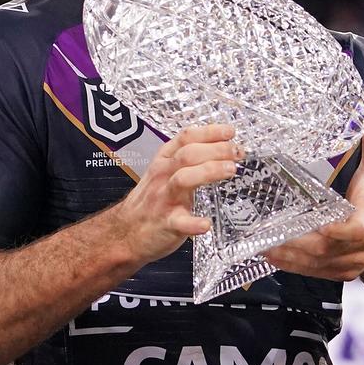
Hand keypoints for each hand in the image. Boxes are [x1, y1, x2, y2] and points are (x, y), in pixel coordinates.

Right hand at [108, 123, 241, 263]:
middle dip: (216, 150)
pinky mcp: (166, 223)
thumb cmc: (151, 201)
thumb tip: (223, 148)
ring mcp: (163, 199)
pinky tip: (206, 224)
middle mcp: (163, 175)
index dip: (210, 132)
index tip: (230, 132)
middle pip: (189, 154)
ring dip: (209, 171)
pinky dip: (193, 224)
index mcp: (165, 160)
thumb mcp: (164, 171)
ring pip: (184, 179)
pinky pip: (180, 222)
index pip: (186, 138)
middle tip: (238, 152)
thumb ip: (187, 159)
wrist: (126, 232)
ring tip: (230, 170)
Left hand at [264, 112, 363, 280]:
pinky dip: (292, 265)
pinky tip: (271, 256)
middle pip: (326, 248)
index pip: (355, 230)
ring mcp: (348, 263)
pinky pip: (313, 271)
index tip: (322, 227)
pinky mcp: (338, 272)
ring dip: (289, 256)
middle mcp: (360, 246)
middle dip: (298, 244)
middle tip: (269, 234)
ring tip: (262, 245)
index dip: (338, 231)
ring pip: (316, 263)